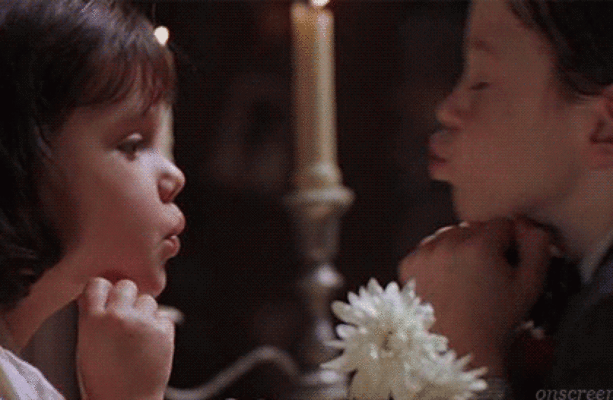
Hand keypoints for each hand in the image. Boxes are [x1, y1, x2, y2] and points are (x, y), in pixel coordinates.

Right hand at [76, 278, 173, 399]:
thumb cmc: (103, 378)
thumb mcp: (85, 344)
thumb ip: (93, 315)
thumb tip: (101, 290)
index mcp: (92, 319)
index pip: (97, 283)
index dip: (103, 291)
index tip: (106, 300)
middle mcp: (118, 317)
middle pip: (127, 285)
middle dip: (127, 299)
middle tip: (124, 319)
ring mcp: (143, 323)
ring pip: (148, 300)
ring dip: (144, 313)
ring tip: (136, 337)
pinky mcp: (163, 332)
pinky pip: (163, 317)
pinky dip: (159, 328)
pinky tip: (149, 345)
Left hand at [398, 218, 550, 375]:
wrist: (458, 347)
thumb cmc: (496, 320)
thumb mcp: (529, 286)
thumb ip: (537, 248)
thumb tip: (530, 225)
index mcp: (480, 245)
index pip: (501, 224)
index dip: (509, 243)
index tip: (508, 262)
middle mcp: (448, 243)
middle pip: (473, 228)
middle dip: (483, 244)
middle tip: (486, 274)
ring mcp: (425, 253)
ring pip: (449, 236)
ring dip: (458, 248)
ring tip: (465, 279)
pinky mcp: (409, 264)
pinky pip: (428, 249)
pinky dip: (436, 259)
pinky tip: (446, 282)